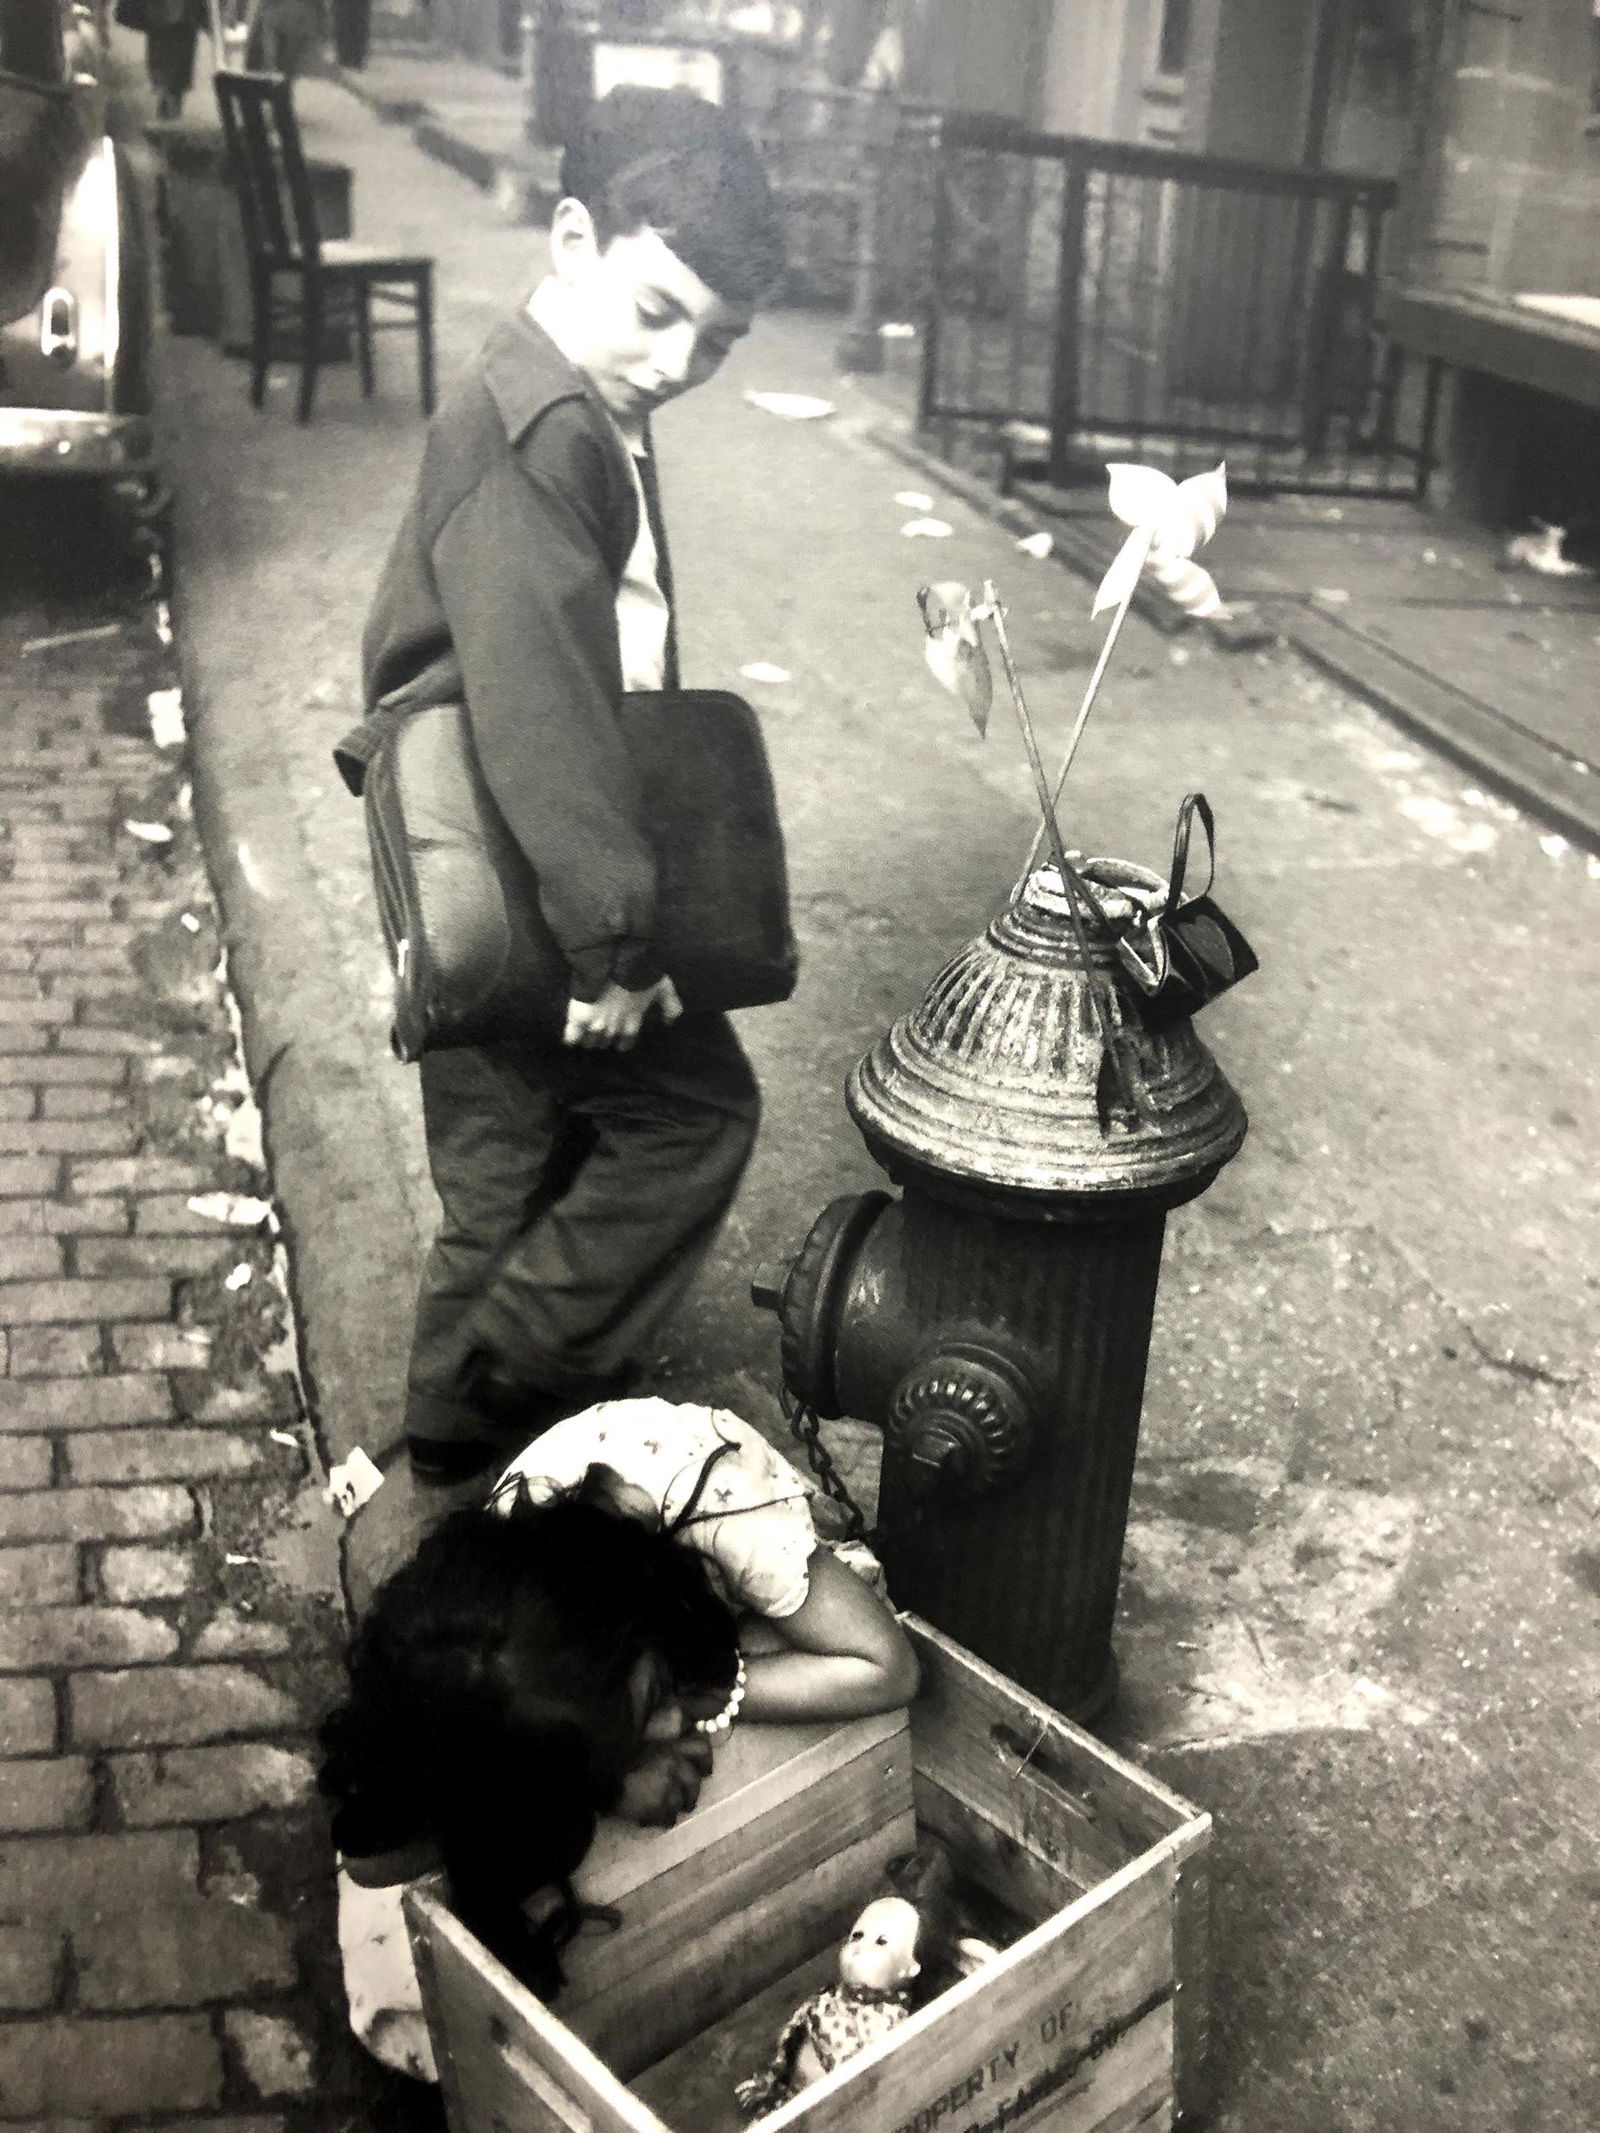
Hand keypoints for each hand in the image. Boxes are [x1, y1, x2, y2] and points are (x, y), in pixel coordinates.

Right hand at [563, 976, 682, 1051]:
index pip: (628, 1040)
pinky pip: (572, 1035)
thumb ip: (671, 1006)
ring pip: (590, 1042)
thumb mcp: (663, 987)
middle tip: (599, 1036)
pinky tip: (569, 1042)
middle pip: (607, 1042)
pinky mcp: (579, 1018)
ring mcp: (596, 1024)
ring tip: (584, 1040)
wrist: (616, 961)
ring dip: (588, 1041)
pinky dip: (570, 1039)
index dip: (624, 1041)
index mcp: (633, 1021)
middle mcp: (615, 1027)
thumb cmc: (641, 973)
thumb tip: (671, 1022)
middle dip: (604, 1040)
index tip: (621, 1042)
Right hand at [616, 1733, 711, 1826]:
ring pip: (682, 1803)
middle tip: (686, 1799)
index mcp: (670, 1744)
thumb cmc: (615, 1750)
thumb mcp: (642, 1735)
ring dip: (674, 1807)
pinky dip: (661, 1820)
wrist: (596, 1770)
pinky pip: (668, 1819)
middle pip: (695, 1783)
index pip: (701, 1748)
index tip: (704, 1769)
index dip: (705, 1760)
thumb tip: (673, 1731)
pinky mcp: (657, 1808)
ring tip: (664, 1810)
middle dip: (691, 1792)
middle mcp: (674, 1765)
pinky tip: (650, 1818)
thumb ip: (660, 1736)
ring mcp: (667, 1788)